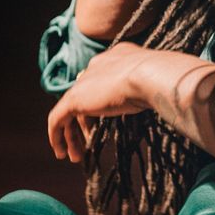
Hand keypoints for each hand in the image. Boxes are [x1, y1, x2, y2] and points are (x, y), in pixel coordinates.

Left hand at [48, 42, 150, 162]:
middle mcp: (97, 66)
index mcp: (115, 58)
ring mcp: (84, 82)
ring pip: (70, 110)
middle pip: (84, 97)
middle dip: (84, 122)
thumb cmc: (158, 80)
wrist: (149, 75)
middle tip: (88, 143)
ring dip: (71, 134)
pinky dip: (56, 135)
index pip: (100, 82)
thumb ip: (146, 87)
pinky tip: (60, 151)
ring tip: (76, 156)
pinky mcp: (74, 98)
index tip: (102, 125)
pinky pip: (57, 119)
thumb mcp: (151, 82)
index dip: (99, 105)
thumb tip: (155, 97)